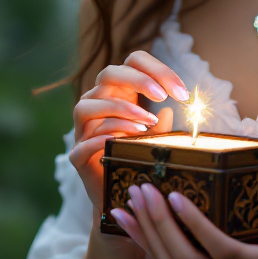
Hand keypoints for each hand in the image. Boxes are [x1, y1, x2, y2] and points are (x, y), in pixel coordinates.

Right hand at [69, 50, 187, 211]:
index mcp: (119, 93)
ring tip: (146, 124)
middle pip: (108, 74)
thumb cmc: (136, 158)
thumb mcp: (156, 140)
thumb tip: (170, 112)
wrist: (116, 196)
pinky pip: (84, 141)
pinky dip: (104, 138)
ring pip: (90, 104)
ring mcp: (83, 129)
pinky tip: (122, 142)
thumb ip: (162, 127)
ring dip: (121, 110)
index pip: (132, 63)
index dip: (156, 69)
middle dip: (138, 80)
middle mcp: (97, 104)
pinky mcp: (77, 154)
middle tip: (162, 96)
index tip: (180, 91)